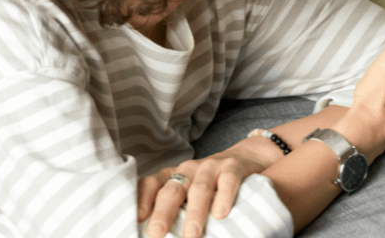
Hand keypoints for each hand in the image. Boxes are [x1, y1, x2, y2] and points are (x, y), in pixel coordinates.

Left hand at [138, 150, 266, 237]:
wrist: (247, 156)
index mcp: (173, 175)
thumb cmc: (212, 184)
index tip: (137, 219)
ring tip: (191, 235)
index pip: (151, 184)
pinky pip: (227, 181)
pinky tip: (220, 214)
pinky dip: (223, 197)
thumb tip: (158, 234)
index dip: (142, 200)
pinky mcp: (233, 167)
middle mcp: (188, 169)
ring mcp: (211, 166)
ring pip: (199, 189)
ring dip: (194, 213)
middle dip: (163, 213)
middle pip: (172, 191)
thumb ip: (177, 208)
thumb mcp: (190, 192)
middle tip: (156, 233)